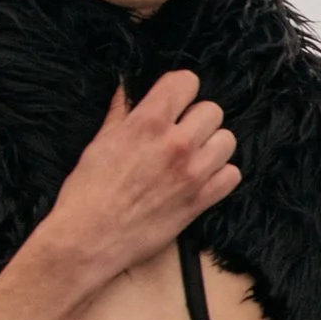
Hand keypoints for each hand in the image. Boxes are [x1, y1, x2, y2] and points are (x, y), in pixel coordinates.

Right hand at [45, 72, 240, 289]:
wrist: (89, 237)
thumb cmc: (88, 191)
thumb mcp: (100, 142)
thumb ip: (121, 112)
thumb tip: (128, 88)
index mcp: (147, 123)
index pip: (186, 82)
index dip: (181, 89)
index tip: (174, 100)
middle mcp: (175, 144)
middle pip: (212, 111)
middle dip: (196, 118)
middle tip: (181, 132)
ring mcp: (192, 173)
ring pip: (227, 141)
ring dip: (212, 145)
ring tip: (193, 155)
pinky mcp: (201, 201)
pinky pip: (232, 175)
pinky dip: (221, 175)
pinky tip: (202, 178)